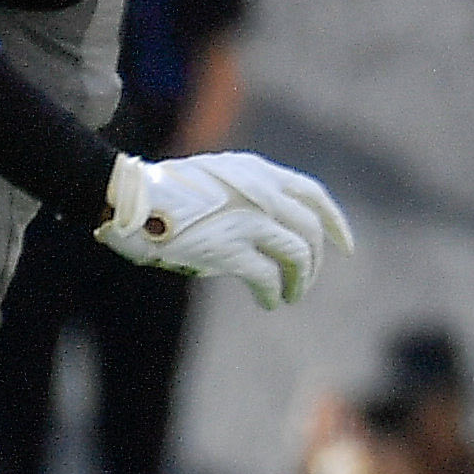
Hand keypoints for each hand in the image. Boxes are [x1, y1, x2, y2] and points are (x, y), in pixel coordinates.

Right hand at [95, 151, 352, 309]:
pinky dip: (273, 292)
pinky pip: (267, 277)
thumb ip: (249, 194)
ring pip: (297, 254)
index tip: (346, 246)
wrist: (128, 200)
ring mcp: (246, 219)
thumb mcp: (217, 179)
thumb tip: (273, 230)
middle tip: (306, 281)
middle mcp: (259, 193)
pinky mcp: (227, 247)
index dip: (334, 222)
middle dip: (315, 261)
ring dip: (300, 281)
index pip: (313, 194)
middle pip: (309, 231)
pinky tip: (269, 301)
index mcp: (258, 172)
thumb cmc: (165, 193)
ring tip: (291, 295)